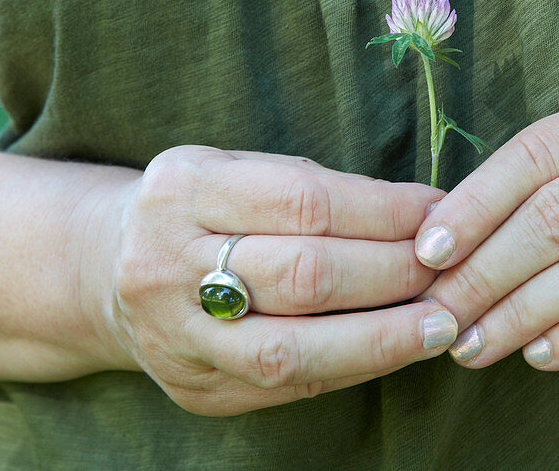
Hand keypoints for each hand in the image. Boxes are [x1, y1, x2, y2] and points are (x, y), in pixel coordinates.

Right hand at [90, 145, 458, 415]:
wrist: (107, 269)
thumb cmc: (203, 208)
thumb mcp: (240, 169)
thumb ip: (318, 189)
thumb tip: (426, 213)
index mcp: (184, 189)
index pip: (305, 201)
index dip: (384, 211)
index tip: (440, 212)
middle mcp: (167, 263)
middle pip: (303, 275)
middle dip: (393, 272)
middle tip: (451, 268)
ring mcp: (175, 335)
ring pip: (293, 348)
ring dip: (383, 337)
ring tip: (442, 323)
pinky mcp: (195, 388)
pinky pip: (288, 386)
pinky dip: (354, 368)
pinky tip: (397, 349)